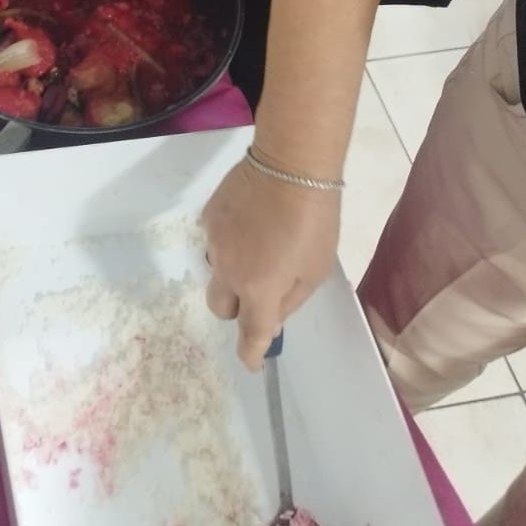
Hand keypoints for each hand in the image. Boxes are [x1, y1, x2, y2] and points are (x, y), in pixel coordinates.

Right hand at [202, 159, 340, 369]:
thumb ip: (290, 300)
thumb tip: (270, 318)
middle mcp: (228, 270)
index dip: (250, 354)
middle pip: (221, 307)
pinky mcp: (209, 216)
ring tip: (261, 245)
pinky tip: (251, 222)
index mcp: (258, 289)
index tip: (252, 361)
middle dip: (238, 309)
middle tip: (263, 291)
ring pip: (218, 270)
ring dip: (235, 271)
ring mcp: (214, 241)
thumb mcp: (316, 270)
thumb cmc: (314, 221)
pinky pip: (216, 241)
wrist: (290, 164)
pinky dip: (231, 242)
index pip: (249, 334)